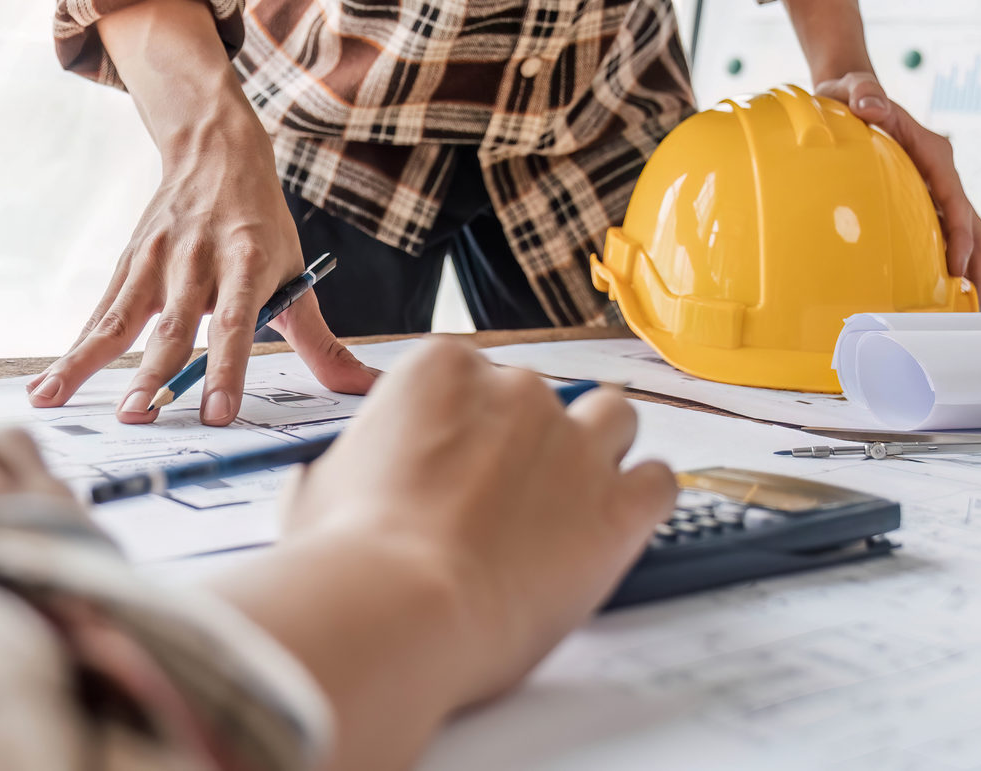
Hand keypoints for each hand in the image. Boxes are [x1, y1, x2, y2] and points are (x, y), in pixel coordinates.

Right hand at [25, 0, 375, 423]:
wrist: (214, 150)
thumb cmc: (261, 226)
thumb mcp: (294, 273)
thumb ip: (320, 341)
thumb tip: (366, 388)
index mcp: (247, 261)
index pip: (237, 323)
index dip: (227, 368)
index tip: (217, 413)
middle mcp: (197, 258)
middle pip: (174, 324)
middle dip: (153, 372)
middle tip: (137, 415)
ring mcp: (156, 258)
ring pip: (121, 317)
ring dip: (88, 361)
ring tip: (56, 399)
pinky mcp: (128, 262)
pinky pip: (100, 311)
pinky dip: (73, 348)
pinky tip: (48, 384)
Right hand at [213, 339, 676, 767]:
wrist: (398, 611)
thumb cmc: (350, 557)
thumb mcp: (320, 487)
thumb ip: (354, 464)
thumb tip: (346, 481)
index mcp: (441, 370)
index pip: (475, 375)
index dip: (469, 425)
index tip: (458, 464)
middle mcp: (517, 392)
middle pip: (543, 397)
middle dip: (529, 443)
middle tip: (504, 500)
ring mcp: (575, 444)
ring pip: (615, 418)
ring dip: (600, 450)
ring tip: (572, 502)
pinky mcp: (618, 505)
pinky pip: (660, 482)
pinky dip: (643, 501)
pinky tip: (615, 527)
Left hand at [817, 71, 980, 305]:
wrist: (852, 91)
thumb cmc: (852, 92)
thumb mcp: (853, 87)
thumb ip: (862, 92)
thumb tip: (869, 104)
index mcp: (932, 151)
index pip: (954, 198)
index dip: (959, 233)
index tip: (957, 265)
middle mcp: (940, 172)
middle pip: (974, 223)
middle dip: (980, 264)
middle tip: (977, 304)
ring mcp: (934, 188)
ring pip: (967, 233)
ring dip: (972, 269)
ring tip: (967, 308)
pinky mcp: (923, 199)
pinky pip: (943, 234)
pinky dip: (949, 262)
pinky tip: (939, 291)